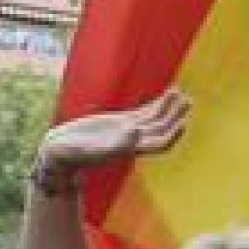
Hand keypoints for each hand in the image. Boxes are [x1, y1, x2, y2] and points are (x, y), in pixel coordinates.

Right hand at [37, 88, 191, 188]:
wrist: (59, 154)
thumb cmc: (71, 155)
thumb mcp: (90, 150)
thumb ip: (113, 144)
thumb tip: (135, 132)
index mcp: (128, 149)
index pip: (158, 143)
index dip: (172, 135)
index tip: (183, 122)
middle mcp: (132, 140)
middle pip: (161, 128)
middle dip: (175, 115)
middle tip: (188, 100)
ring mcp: (127, 130)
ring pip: (154, 118)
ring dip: (169, 106)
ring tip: (182, 92)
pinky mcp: (120, 122)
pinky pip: (144, 112)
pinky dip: (156, 104)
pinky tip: (166, 94)